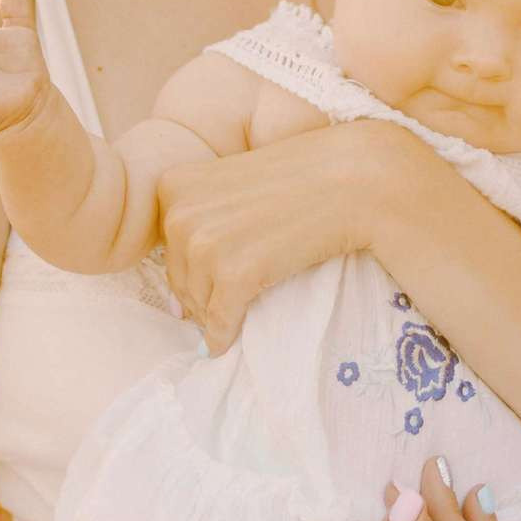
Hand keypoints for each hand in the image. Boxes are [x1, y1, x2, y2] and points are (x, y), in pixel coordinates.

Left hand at [160, 120, 424, 353]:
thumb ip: (201, 228)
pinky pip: (219, 321)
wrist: (352, 180)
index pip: (167, 246)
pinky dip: (223, 336)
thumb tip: (174, 308)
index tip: (224, 268)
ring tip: (244, 305)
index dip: (194, 265)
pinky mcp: (234, 274)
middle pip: (178, 277)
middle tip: (235, 295)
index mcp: (174, 184)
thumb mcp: (234, 186)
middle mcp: (180, 213)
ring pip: (196, 303)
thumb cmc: (301, 179)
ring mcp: (205, 244)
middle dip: (202, 293)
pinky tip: (229, 341)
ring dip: (215, 314)